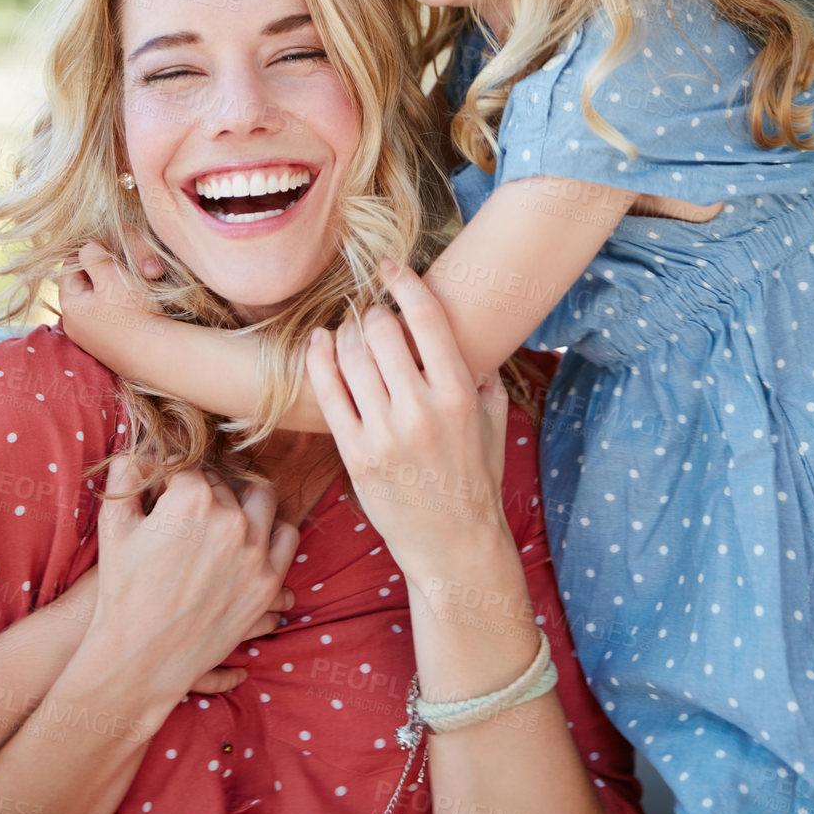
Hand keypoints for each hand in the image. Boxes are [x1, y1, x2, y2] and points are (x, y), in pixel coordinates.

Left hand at [58, 240, 160, 349]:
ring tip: (130, 284)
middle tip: (122, 266)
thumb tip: (86, 249)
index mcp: (70, 306)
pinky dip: (116, 307)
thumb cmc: (134, 312)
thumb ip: (93, 256)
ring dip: (109, 289)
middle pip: (81, 285)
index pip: (68, 268)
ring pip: (94, 301)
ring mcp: (89, 339)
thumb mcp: (111, 275)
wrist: (157, 353)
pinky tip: (134, 305)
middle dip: (99, 272)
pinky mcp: (105, 347)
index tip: (109, 250)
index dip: (88, 254)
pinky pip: (105, 317)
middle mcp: (74, 325)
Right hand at [89, 454, 299, 709]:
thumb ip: (127, 474)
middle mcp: (231, 522)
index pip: (192, 466)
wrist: (136, 660)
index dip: (176, 475)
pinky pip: (285, 539)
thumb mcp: (113, 525)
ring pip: (265, 503)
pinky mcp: (267, 585)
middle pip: (226, 484)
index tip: (169, 485)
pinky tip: (251, 539)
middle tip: (190, 507)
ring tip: (227, 514)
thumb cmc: (120, 590)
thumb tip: (144, 448)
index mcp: (193, 500)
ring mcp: (255, 554)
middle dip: (207, 491)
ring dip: (247, 503)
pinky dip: (271, 534)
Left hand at [306, 259, 511, 587]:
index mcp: (460, 395)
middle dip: (374, 314)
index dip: (405, 282)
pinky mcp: (356, 456)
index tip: (391, 266)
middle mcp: (422, 411)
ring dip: (347, 334)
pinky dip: (319, 359)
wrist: (455, 547)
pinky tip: (320, 343)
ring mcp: (385, 435)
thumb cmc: (475, 480)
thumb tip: (474, 335)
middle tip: (374, 317)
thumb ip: (485, 376)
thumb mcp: (493, 424)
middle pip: (382, 332)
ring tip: (351, 334)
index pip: (427, 319)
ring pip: (351, 357)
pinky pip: (328, 393)